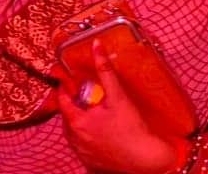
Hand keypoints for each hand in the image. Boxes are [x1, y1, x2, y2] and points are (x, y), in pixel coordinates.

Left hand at [56, 41, 178, 173]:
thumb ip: (104, 70)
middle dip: (75, 104)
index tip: (72, 80)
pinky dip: (87, 135)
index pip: (61, 99)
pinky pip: (82, 144)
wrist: (146, 160)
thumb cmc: (132, 129)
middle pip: (67, 115)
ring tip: (96, 113)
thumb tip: (96, 45)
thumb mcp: (118, 96)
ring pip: (74, 131)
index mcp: (76, 121)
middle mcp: (74, 139)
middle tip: (89, 96)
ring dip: (80, 120)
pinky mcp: (90, 162)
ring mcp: (81, 153)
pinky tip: (102, 131)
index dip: (66, 87)